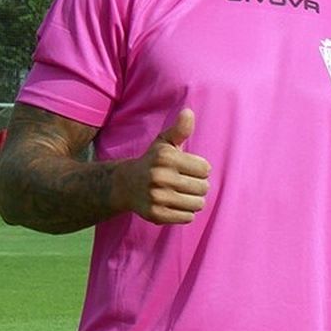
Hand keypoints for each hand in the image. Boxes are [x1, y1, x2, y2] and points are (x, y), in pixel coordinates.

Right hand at [115, 109, 210, 223]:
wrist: (125, 185)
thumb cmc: (153, 161)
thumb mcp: (164, 143)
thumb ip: (179, 129)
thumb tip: (189, 112)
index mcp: (166, 158)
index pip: (205, 169)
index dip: (200, 169)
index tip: (188, 168)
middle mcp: (160, 177)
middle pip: (203, 188)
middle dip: (198, 185)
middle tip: (184, 182)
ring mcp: (157, 197)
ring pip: (198, 204)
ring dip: (194, 200)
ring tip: (181, 193)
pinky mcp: (156, 215)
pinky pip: (187, 217)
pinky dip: (185, 213)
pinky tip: (174, 204)